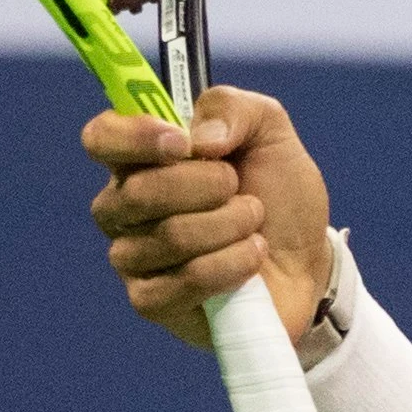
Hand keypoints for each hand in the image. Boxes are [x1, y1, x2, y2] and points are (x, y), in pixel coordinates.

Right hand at [84, 86, 332, 348]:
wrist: (310, 259)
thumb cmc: (278, 195)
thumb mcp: (271, 133)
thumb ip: (234, 109)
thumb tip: (199, 136)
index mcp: (142, 158)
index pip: (101, 137)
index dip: (134, 137)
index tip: (182, 142)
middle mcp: (124, 207)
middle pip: (137, 191)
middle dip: (208, 185)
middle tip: (240, 188)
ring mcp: (133, 258)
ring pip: (170, 236)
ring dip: (231, 225)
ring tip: (254, 224)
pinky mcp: (151, 302)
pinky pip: (183, 282)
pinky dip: (232, 265)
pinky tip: (251, 260)